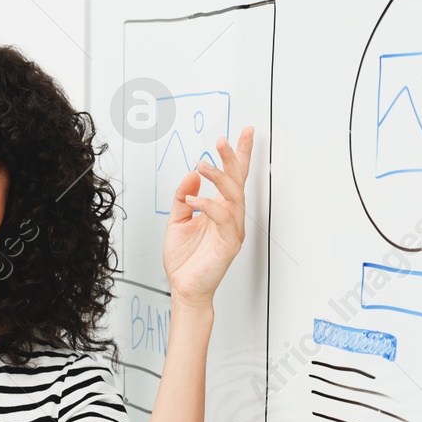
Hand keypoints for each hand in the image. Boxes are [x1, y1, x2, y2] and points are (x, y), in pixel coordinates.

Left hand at [162, 125, 254, 307]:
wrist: (184, 288)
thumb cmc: (184, 260)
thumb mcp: (177, 220)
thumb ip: (184, 197)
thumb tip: (191, 175)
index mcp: (220, 210)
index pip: (233, 177)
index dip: (239, 155)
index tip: (244, 133)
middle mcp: (229, 218)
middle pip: (237, 182)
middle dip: (232, 159)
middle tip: (222, 141)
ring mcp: (231, 230)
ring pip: (233, 197)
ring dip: (219, 179)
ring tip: (203, 165)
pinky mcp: (229, 244)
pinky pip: (223, 219)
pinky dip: (209, 206)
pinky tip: (194, 201)